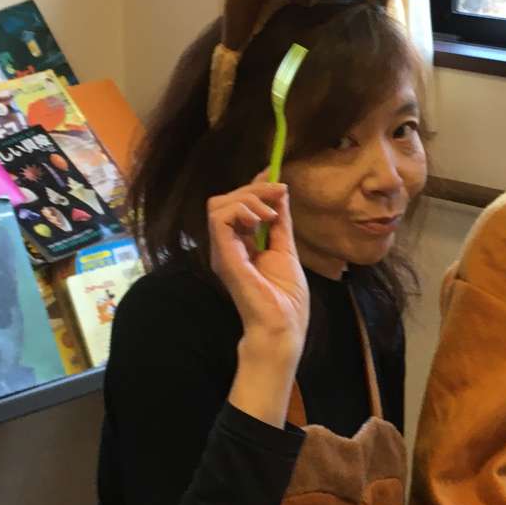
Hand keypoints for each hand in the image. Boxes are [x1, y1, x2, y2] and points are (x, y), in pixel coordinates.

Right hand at [207, 177, 308, 358]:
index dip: (254, 186)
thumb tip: (281, 193)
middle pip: (227, 199)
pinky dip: (241, 210)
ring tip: (270, 214)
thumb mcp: (286, 250)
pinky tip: (261, 220)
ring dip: (248, 198)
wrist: (282, 327)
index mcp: (241, 245)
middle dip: (255, 188)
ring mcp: (222, 251)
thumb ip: (281, 223)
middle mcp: (227, 246)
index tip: (275, 177)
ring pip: (219, 203)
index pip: (238, 205)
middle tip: (279, 194)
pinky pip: (219, 218)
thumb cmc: (285, 300)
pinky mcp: (223, 256)